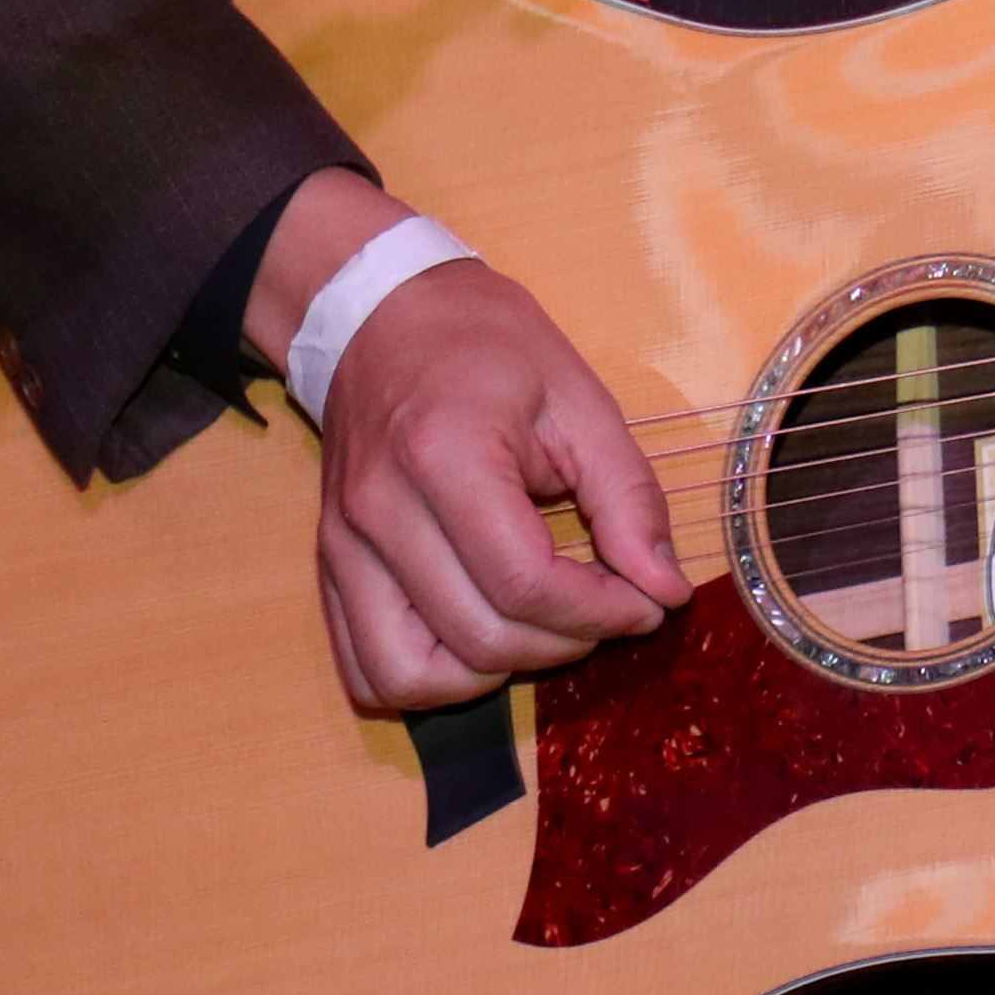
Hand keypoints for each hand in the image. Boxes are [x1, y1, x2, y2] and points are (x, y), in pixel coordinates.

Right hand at [247, 172, 696, 712]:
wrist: (385, 314)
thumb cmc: (487, 347)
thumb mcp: (580, 400)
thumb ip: (628, 497)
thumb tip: (666, 588)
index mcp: (445, 456)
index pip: (525, 583)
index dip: (601, 611)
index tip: (647, 602)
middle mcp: (379, 510)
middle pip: (478, 636)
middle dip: (564, 642)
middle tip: (608, 607)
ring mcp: (342, 545)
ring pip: (411, 676)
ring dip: (494, 674)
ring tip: (542, 628)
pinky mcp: (329, 566)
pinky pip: (365, 670)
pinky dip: (429, 680)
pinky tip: (479, 641)